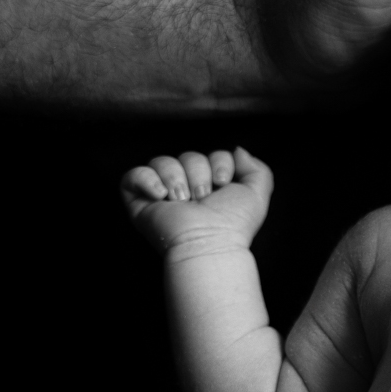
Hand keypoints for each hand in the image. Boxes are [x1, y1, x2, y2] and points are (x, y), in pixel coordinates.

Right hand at [120, 147, 272, 254]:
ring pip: (162, 161)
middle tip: (201, 198)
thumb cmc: (233, 224)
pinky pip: (132, 175)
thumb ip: (257, 169)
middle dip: (198, 173)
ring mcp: (161, 195)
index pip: (210, 156)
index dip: (218, 162)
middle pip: (188, 156)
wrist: (209, 241)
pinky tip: (161, 195)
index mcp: (210, 187)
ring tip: (183, 200)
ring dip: (175, 178)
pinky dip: (146, 179)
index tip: (222, 182)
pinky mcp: (139, 203)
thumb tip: (237, 150)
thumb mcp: (256, 194)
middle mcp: (185, 189)